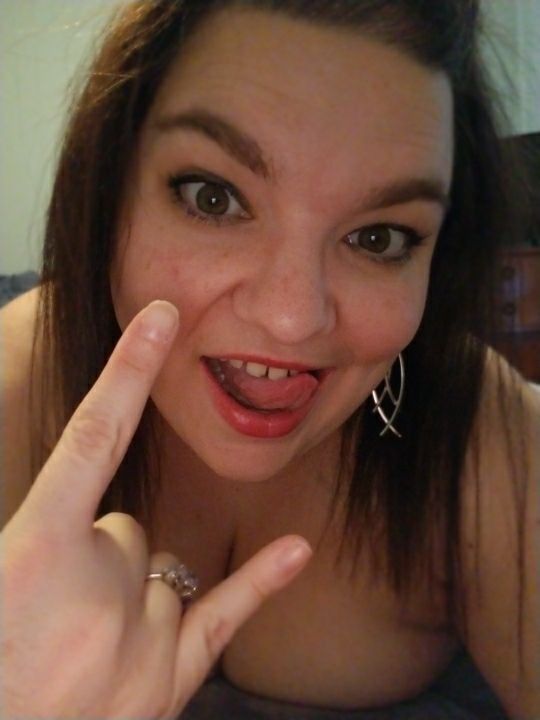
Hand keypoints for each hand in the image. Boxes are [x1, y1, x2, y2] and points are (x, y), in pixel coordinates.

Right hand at [0, 300, 311, 718]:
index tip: (161, 319)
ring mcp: (137, 638)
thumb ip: (34, 538)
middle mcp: (97, 588)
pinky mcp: (164, 684)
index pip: (95, 435)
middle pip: (126, 530)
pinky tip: (295, 550)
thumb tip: (69, 525)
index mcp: (34, 552)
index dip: (128, 370)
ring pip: (158, 576)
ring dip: (126, 599)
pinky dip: (258, 582)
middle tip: (50, 618)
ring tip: (74, 655)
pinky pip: (223, 616)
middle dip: (97, 559)